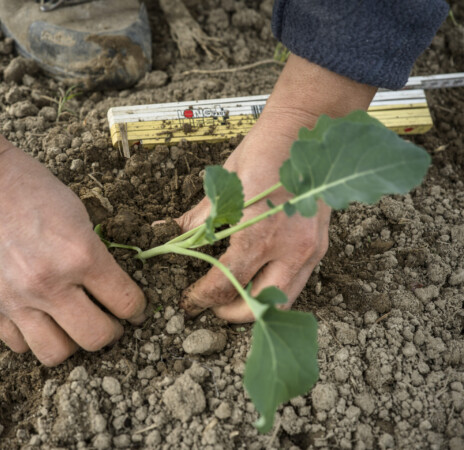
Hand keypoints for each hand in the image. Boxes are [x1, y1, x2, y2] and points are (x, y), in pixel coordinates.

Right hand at [0, 109, 145, 365]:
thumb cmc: (34, 189)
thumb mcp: (80, 214)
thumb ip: (97, 256)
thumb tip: (113, 289)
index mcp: (81, 255)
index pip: (125, 303)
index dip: (138, 309)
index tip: (136, 310)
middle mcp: (50, 284)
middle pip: (96, 338)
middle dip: (111, 332)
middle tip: (109, 320)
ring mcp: (17, 300)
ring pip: (56, 354)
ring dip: (72, 343)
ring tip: (73, 325)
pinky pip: (19, 345)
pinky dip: (34, 337)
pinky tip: (40, 319)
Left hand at [177, 55, 376, 321]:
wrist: (306, 129)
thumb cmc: (261, 152)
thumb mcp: (223, 185)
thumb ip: (198, 219)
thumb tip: (168, 234)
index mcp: (258, 233)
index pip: (224, 284)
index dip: (201, 298)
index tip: (189, 301)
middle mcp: (289, 249)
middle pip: (259, 307)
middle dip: (230, 314)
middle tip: (211, 305)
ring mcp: (309, 250)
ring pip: (283, 302)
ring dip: (256, 307)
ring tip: (234, 296)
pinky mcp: (320, 247)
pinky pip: (296, 283)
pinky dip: (274, 290)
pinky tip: (257, 277)